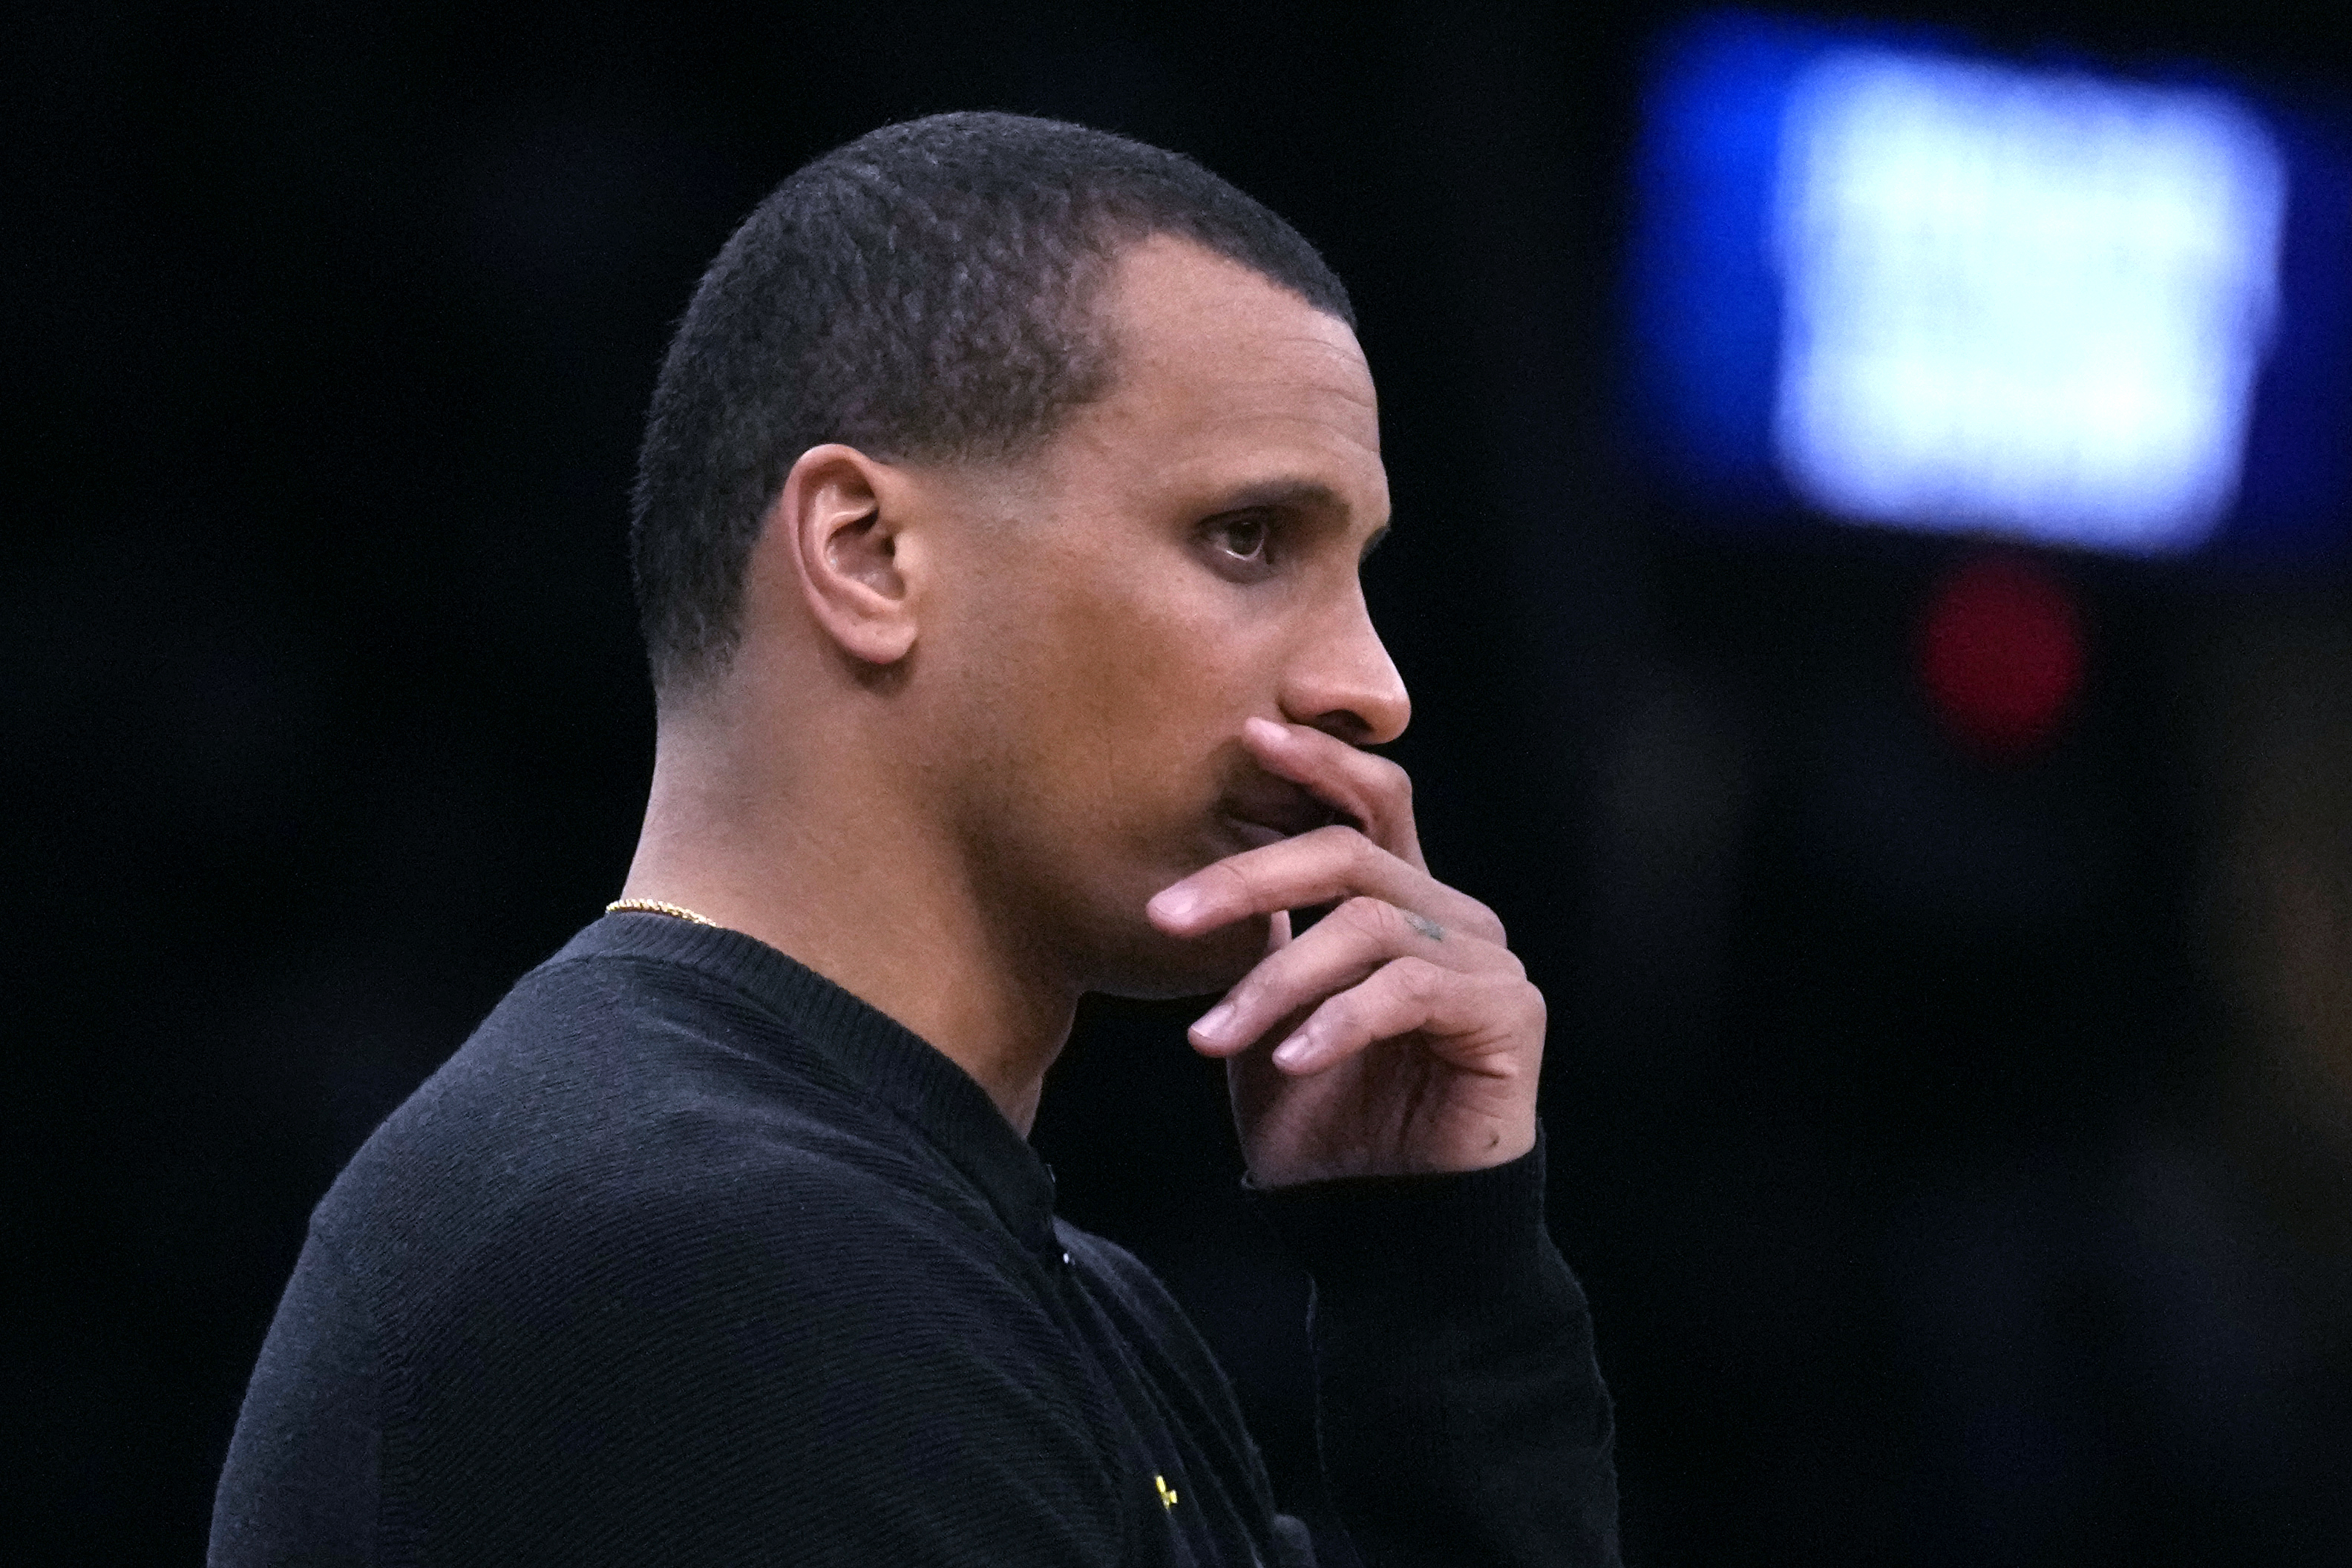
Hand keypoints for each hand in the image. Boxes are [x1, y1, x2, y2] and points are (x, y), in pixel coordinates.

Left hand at [1146, 718, 1543, 1187]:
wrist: (1384, 1227)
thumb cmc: (1325, 1123)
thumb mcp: (1268, 1019)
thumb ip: (1261, 942)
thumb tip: (1206, 876)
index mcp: (1402, 903)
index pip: (1371, 803)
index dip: (1319, 763)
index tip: (1249, 736)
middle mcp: (1453, 917)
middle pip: (1353, 853)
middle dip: (1250, 877)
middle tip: (1167, 915)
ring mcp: (1488, 963)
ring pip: (1367, 926)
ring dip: (1276, 981)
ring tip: (1210, 1038)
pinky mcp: (1508, 1015)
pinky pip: (1409, 992)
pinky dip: (1337, 1022)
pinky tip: (1289, 1060)